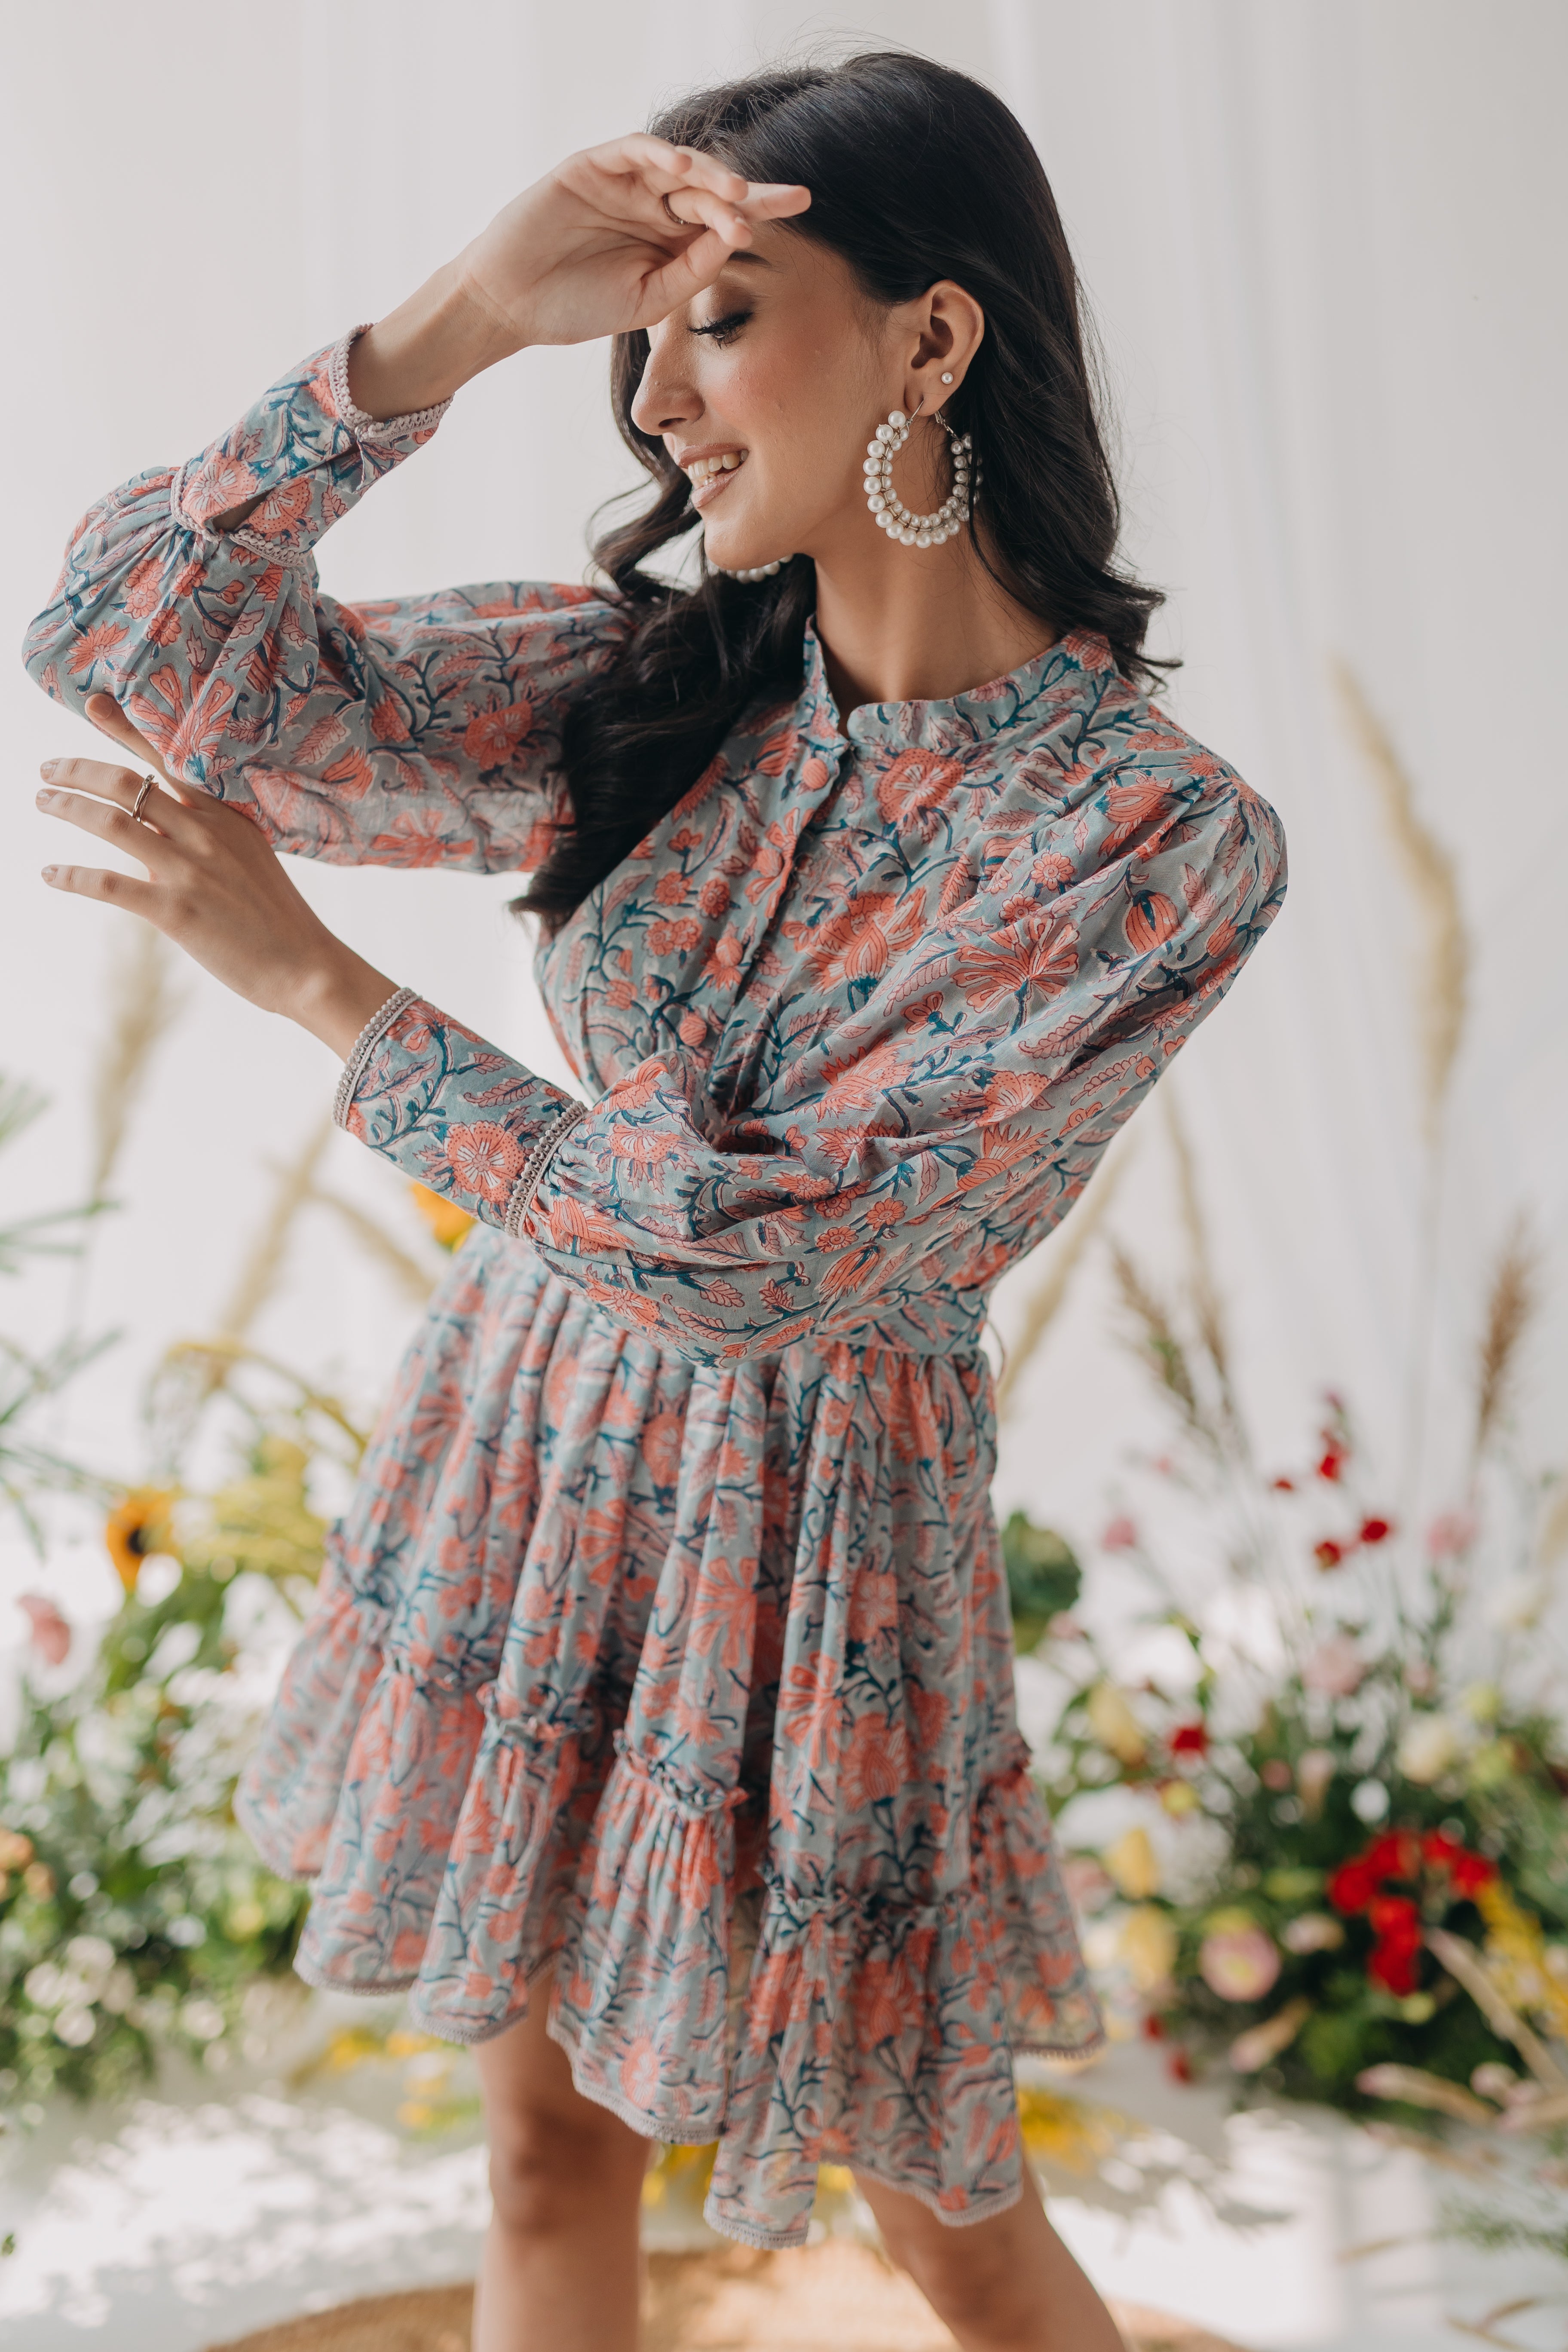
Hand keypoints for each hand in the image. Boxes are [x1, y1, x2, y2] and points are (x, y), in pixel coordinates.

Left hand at [36, 746, 396, 1058]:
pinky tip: (50, 874)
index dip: (125, 729)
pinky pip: (108, 883)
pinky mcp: (176, 911)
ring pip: (111, 821)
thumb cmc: (278, 917)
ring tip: (44, 801)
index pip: (167, 760)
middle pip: (126, 783)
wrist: (306, 967)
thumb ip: (205, 838)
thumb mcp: (250, 858)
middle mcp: (204, 833)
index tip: (92, 705)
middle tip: (47, 772)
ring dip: (68, 806)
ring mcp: (189, 870)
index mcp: (225, 816)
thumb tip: (152, 838)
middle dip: (77, 770)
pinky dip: (72, 876)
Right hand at [346, 137, 809, 417]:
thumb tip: (737, 238)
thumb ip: (691, 271)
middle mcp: (654, 204)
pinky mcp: (592, 166)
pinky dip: (659, 153)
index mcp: (671, 238)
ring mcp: (624, 182)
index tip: (802, 207)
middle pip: (711, 188)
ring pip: (678, 165)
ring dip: (709, 174)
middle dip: (748, 193)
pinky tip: (682, 166)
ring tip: (734, 192)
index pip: (724, 218)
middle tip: (781, 201)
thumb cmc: (578, 308)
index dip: (763, 209)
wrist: (513, 304)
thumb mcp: (649, 301)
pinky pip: (633, 150)